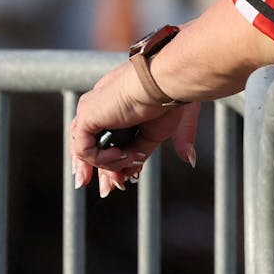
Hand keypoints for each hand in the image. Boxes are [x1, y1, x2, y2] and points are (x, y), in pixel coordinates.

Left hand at [68, 58, 200, 196]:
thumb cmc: (170, 96)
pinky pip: (84, 148)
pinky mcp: (86, 114)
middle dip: (99, 170)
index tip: (120, 182)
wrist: (164, 82)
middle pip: (88, 144)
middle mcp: (99, 105)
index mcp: (115, 106)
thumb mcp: (163, 129)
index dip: (108, 161)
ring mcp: (90, 109)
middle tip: (108, 191)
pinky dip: (102, 160)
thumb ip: (162, 145)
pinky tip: (122, 156)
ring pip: (85, 149)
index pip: (103, 137)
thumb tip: (189, 160)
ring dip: (107, 166)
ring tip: (126, 167)